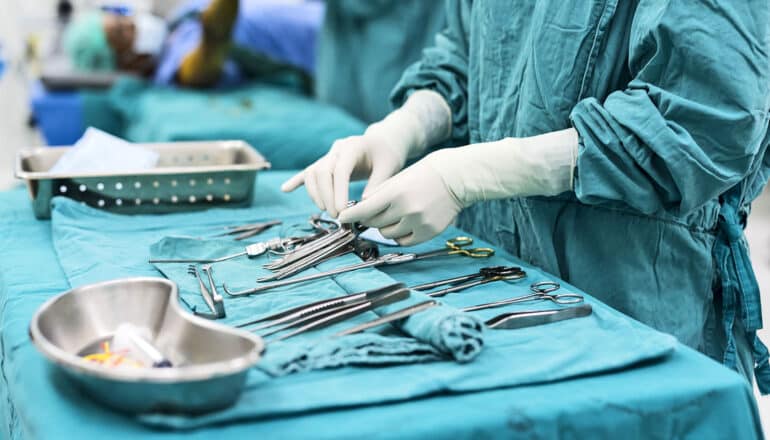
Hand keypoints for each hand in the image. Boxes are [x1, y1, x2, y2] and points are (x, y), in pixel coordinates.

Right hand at [280, 127, 409, 217]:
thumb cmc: (388, 155)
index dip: (338, 191)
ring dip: (316, 193)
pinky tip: (285, 189)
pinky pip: (308, 171)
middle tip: (336, 215)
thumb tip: (364, 204)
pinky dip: (297, 181)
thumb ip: (377, 185)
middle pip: (322, 171)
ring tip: (326, 210)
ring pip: (313, 172)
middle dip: (326, 196)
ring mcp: (329, 154)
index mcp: (353, 147)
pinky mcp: (325, 162)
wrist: (384, 142)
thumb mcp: (390, 168)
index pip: (340, 169)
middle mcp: (337, 149)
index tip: (342, 210)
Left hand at [337, 153, 462, 245]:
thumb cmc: (426, 174)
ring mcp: (418, 223)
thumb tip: (361, 209)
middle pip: (374, 223)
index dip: (351, 215)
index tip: (342, 218)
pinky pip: (403, 241)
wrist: (456, 178)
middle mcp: (406, 209)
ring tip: (393, 214)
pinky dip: (398, 235)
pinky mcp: (428, 233)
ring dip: (384, 227)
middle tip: (370, 213)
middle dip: (368, 219)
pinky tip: (403, 224)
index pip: (365, 209)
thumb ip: (380, 193)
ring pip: (387, 234)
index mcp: (396, 192)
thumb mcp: (399, 178)